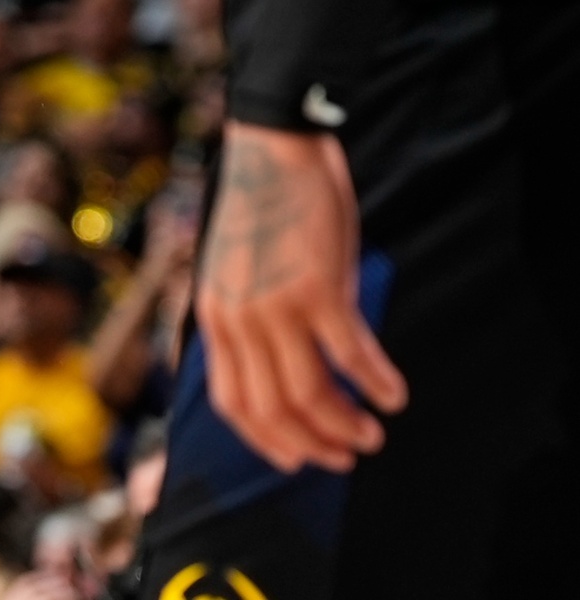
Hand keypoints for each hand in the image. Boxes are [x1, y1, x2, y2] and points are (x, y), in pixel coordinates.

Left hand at [196, 122, 406, 472]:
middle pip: (271, 409)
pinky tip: (393, 394)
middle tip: (346, 455)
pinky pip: (350, 355)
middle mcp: (239, 319)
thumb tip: (286, 371)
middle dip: (312, 444)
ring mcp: (276, 305)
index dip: (266, 441)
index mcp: (214, 317)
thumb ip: (253, 321)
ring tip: (372, 432)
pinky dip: (375, 382)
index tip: (298, 459)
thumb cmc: (264, 211)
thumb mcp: (239, 273)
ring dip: (345, 423)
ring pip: (310, 392)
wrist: (272, 150)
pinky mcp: (317, 287)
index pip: (232, 403)